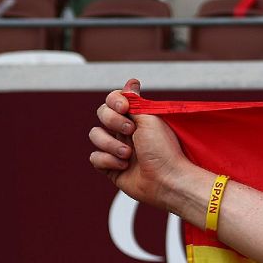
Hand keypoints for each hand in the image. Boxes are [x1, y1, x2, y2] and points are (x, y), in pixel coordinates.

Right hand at [89, 79, 205, 218]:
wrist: (167, 180)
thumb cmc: (164, 150)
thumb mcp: (151, 119)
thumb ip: (136, 102)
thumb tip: (131, 82)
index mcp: (137, 119)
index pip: (114, 100)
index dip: (114, 100)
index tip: (125, 107)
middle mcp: (126, 132)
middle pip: (102, 114)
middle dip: (113, 121)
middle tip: (131, 131)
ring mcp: (117, 149)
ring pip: (95, 135)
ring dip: (111, 144)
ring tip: (129, 154)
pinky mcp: (110, 167)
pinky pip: (94, 157)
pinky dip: (108, 161)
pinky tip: (124, 166)